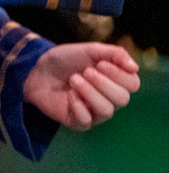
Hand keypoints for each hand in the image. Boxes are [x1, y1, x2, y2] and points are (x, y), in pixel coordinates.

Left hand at [22, 41, 139, 128]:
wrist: (37, 70)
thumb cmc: (66, 60)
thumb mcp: (90, 50)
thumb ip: (114, 54)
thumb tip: (135, 67)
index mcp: (115, 81)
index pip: (133, 84)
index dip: (120, 74)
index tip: (101, 64)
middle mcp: (109, 99)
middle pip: (123, 99)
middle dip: (104, 83)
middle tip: (86, 71)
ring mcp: (94, 112)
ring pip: (107, 110)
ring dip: (90, 92)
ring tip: (74, 79)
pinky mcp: (78, 122)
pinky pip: (87, 121)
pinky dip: (78, 106)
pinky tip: (69, 95)